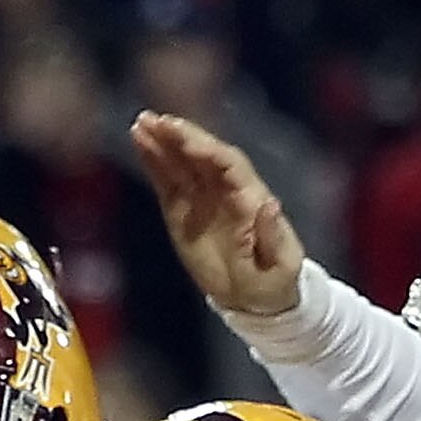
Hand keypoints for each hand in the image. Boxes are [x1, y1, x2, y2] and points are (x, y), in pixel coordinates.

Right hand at [131, 113, 304, 318]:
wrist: (254, 298)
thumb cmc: (272, 284)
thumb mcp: (280, 268)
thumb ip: (272, 237)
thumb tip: (269, 205)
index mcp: (251, 199)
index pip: (230, 166)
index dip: (210, 152)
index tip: (189, 143)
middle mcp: (227, 190)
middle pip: (204, 155)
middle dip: (182, 137)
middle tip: (157, 122)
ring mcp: (204, 198)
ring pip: (183, 162)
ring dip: (163, 141)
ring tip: (140, 124)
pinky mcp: (184, 210)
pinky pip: (168, 180)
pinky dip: (154, 161)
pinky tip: (139, 142)